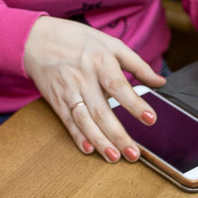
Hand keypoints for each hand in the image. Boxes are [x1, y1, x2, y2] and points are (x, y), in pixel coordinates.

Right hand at [23, 16, 164, 161]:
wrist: (36, 40)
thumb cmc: (78, 40)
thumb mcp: (110, 44)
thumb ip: (137, 64)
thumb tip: (161, 82)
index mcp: (100, 62)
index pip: (118, 86)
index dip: (135, 104)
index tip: (151, 119)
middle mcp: (83, 79)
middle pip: (101, 111)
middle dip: (118, 135)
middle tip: (133, 154)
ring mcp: (68, 92)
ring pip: (84, 121)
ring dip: (99, 141)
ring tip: (114, 157)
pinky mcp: (57, 101)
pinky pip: (68, 122)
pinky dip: (78, 137)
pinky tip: (88, 150)